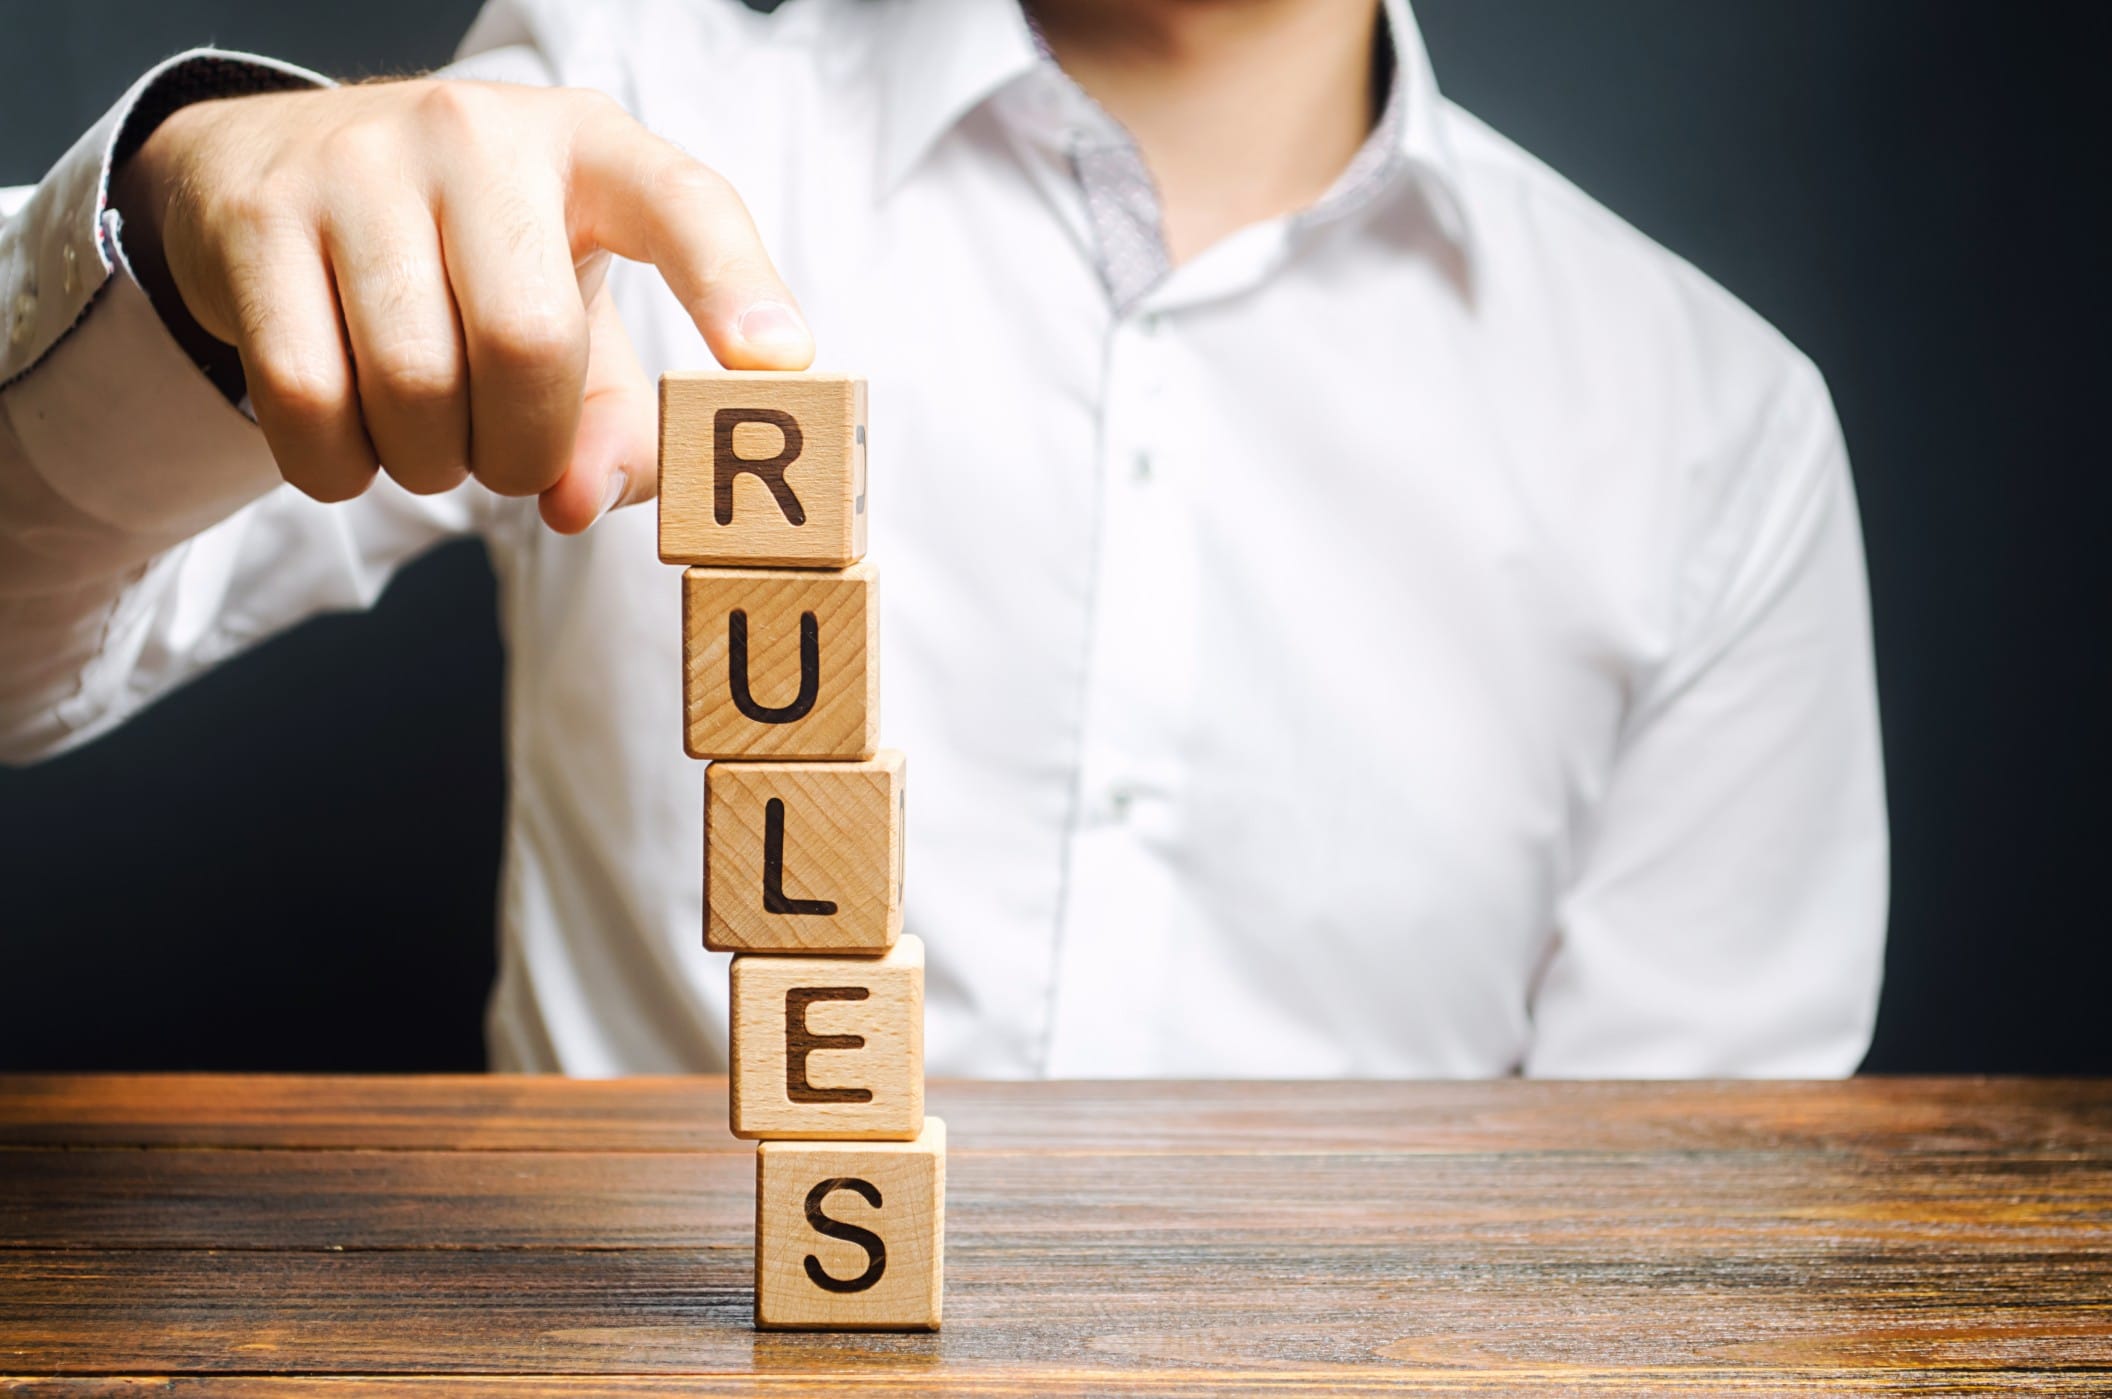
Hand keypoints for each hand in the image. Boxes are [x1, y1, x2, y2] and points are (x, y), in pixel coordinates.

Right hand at [110, 80, 813, 532]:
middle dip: (523, 449)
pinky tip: (353, 444)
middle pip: (528, 345)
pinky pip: (307, 400)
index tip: (778, 366)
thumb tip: (577, 503)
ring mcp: (358, 166)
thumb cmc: (472, 267)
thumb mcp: (573, 322)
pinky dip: (339, 467)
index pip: (685, 205)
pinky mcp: (258, 218)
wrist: (280, 175)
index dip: (735, 288)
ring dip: (430, 465)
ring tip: (430, 440)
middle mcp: (479, 135)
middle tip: (508, 459)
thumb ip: (616, 425)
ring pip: (413, 385)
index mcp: (592, 150)